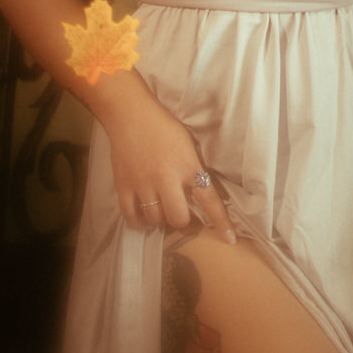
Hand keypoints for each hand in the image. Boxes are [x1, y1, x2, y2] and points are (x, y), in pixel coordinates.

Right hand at [102, 79, 236, 242]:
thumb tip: (201, 193)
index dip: (220, 222)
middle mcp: (166, 178)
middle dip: (183, 222)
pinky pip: (132, 217)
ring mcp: (143, 184)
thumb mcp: (188, 143)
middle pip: (179, 219)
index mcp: (187, 165)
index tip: (229, 239)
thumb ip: (194, 168)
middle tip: (182, 215)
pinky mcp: (124, 186)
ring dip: (161, 220)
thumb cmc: (163, 125)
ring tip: (162, 211)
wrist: (130, 113)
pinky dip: (139, 222)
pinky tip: (144, 217)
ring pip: (155, 220)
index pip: (209, 200)